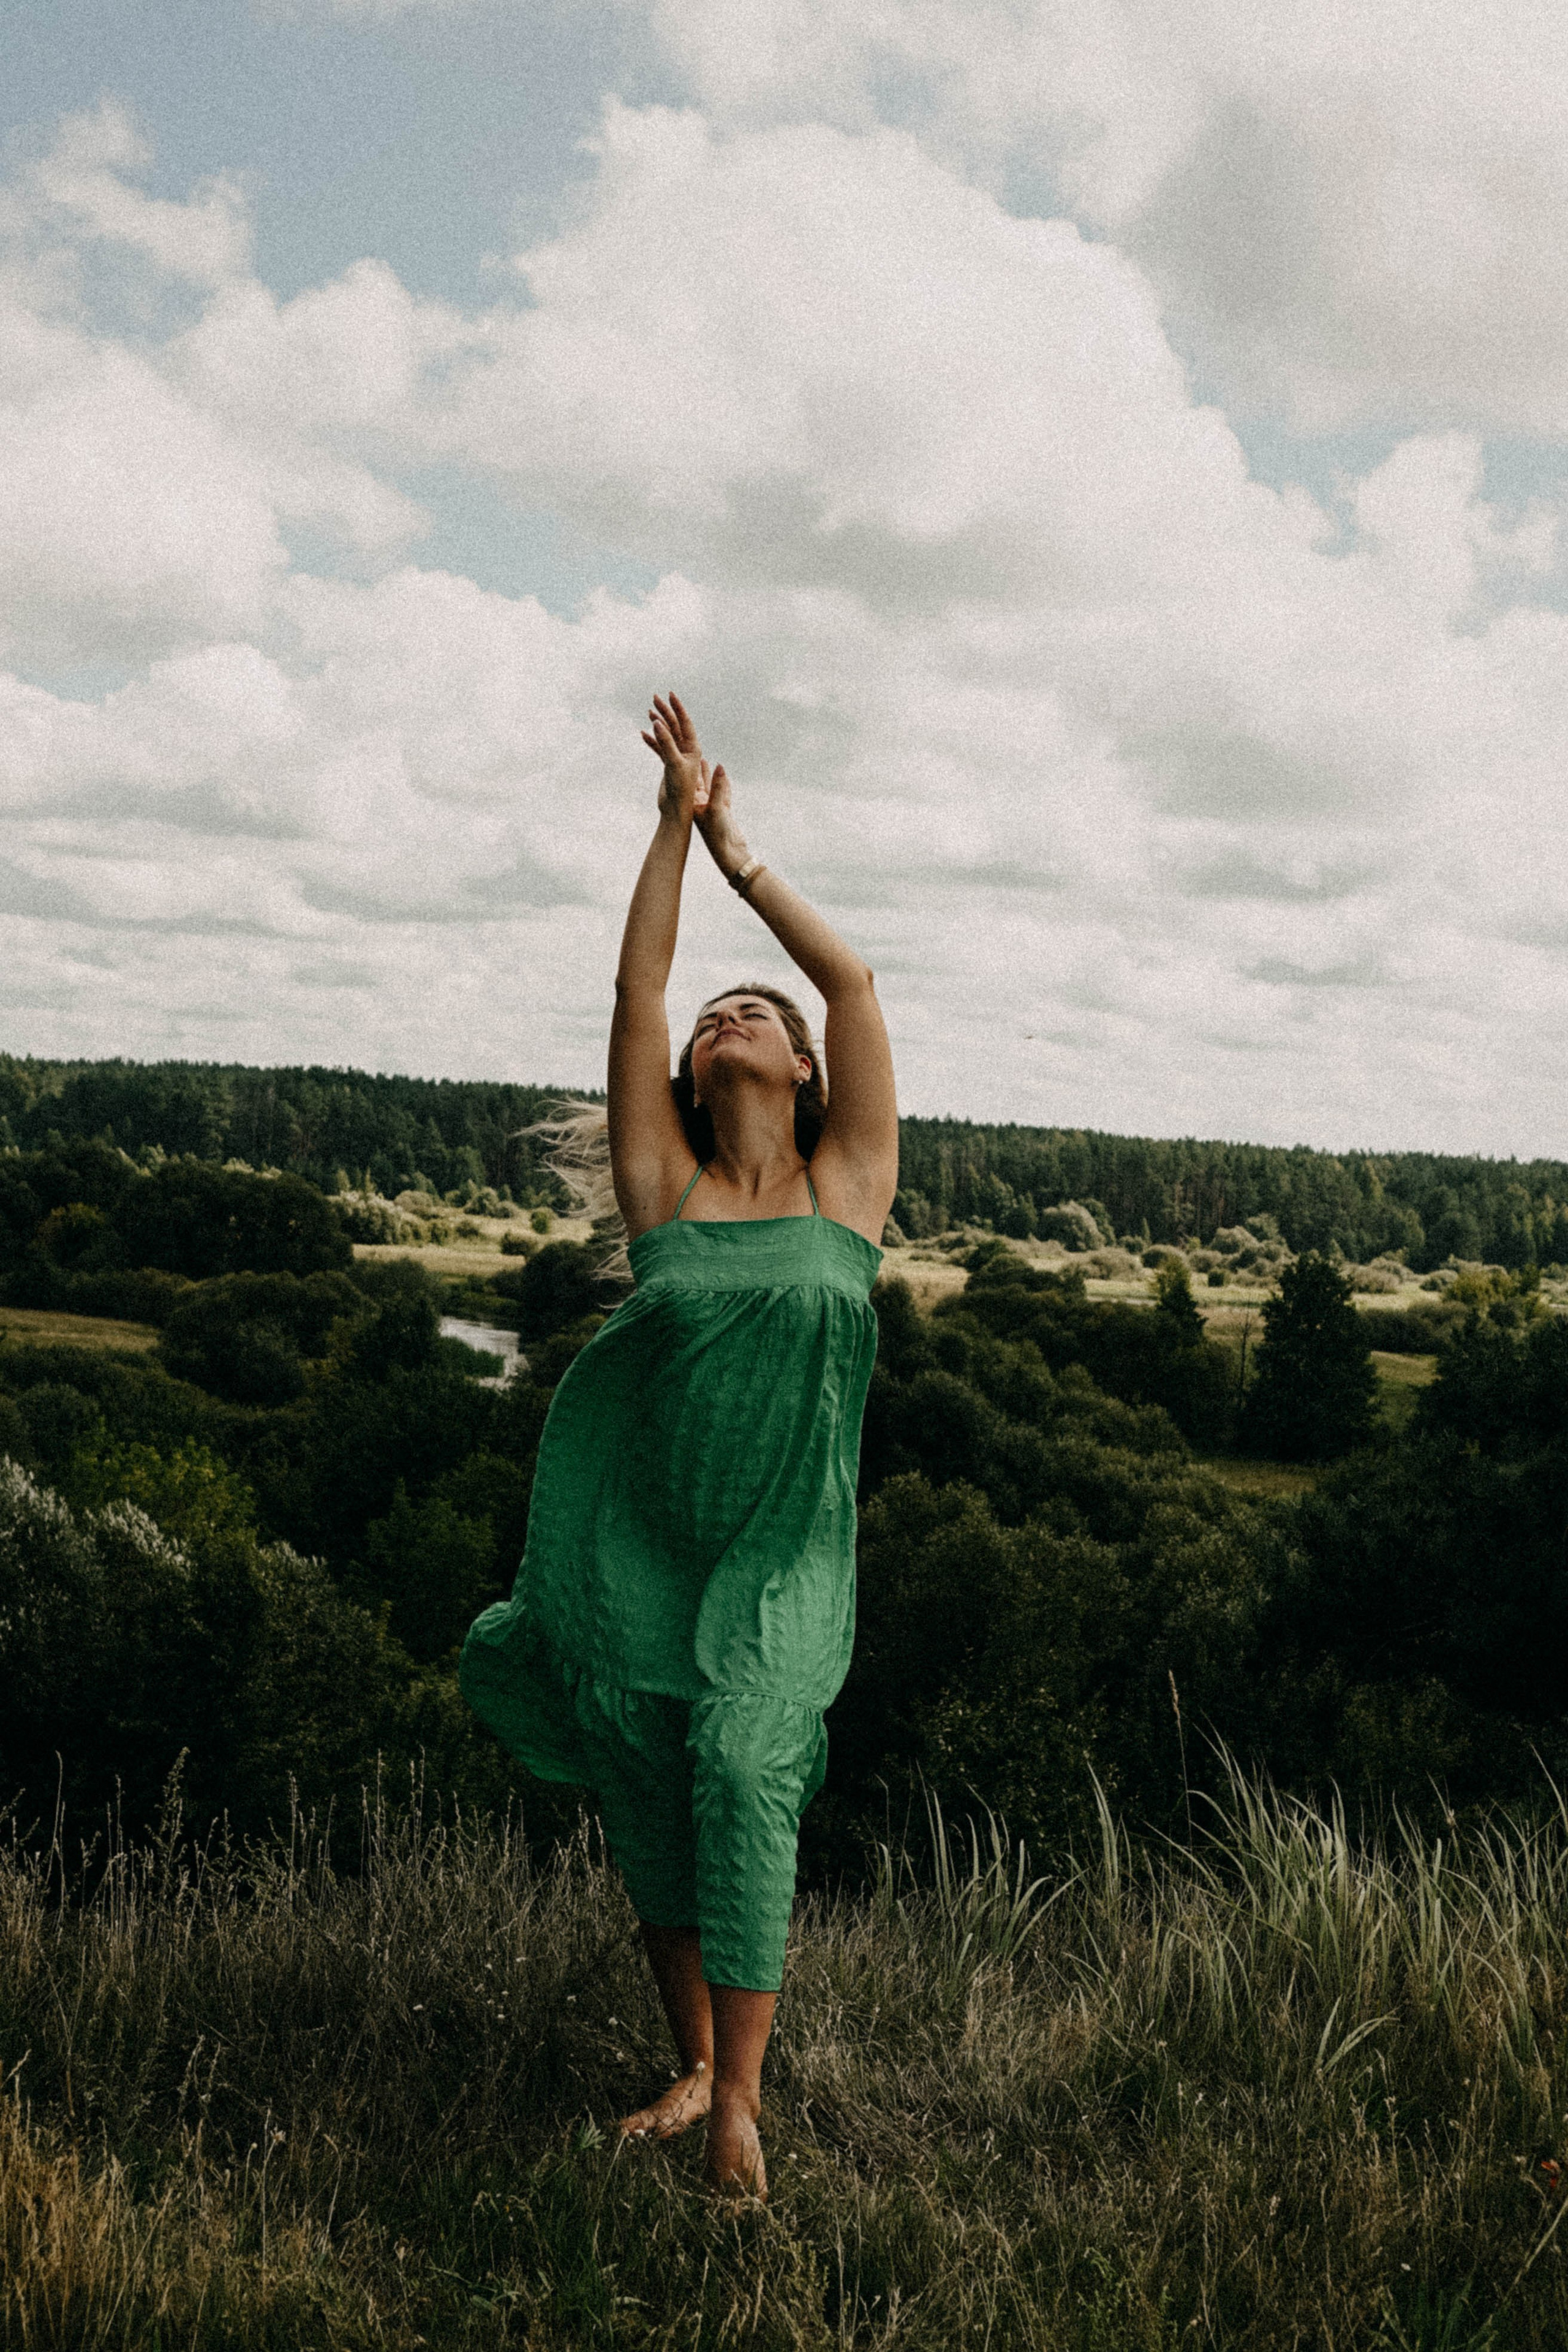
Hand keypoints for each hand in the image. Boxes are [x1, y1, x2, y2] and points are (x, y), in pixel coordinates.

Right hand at [641, 693, 710, 823]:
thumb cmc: (680, 789)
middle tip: (655, 697)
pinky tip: (643, 734)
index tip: (670, 694)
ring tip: (650, 711)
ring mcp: (677, 757)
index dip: (678, 708)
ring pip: (667, 735)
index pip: (685, 723)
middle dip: (665, 711)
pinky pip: (660, 748)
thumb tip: (657, 722)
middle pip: (675, 726)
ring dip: (659, 723)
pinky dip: (652, 741)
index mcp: (693, 748)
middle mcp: (687, 751)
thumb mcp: (673, 763)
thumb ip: (665, 742)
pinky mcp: (668, 765)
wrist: (675, 810)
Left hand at [693, 757, 748, 879]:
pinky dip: (722, 783)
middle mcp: (700, 803)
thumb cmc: (718, 834)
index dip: (686, 765)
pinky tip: (723, 775)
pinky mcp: (722, 812)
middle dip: (694, 765)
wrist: (729, 854)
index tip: (681, 750)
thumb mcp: (718, 808)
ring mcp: (711, 807)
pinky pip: (722, 793)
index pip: (689, 778)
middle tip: (689, 750)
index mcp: (694, 802)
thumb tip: (719, 766)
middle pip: (696, 779)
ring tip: (704, 760)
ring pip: (709, 785)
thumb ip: (719, 787)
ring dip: (707, 773)